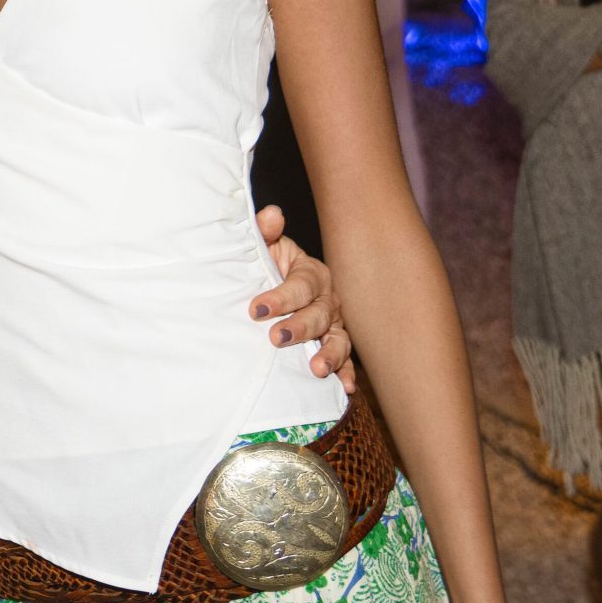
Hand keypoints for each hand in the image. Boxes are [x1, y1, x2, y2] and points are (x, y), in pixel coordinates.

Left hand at [250, 204, 354, 391]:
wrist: (276, 283)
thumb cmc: (269, 265)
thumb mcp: (266, 246)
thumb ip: (266, 231)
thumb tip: (271, 214)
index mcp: (311, 273)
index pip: (300, 285)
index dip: (280, 297)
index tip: (256, 309)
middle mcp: (327, 298)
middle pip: (319, 314)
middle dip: (300, 327)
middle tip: (277, 338)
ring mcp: (334, 324)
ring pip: (338, 339)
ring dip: (329, 354)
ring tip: (317, 369)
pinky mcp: (334, 344)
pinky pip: (345, 360)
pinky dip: (345, 373)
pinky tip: (344, 388)